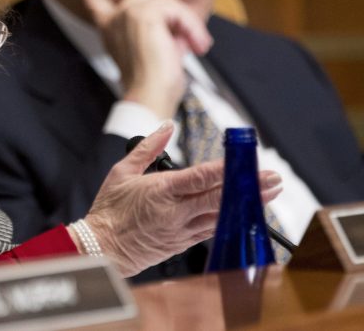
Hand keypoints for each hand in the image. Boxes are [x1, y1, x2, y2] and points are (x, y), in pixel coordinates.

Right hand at [73, 0, 212, 117]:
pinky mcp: (144, 14)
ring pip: (169, 2)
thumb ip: (157, 32)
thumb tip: (180, 23)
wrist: (149, 96)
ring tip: (199, 45)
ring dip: (190, 24)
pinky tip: (196, 45)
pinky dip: (192, 28)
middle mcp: (115, 18)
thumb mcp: (153, 50)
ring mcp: (128, 13)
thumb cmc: (153, 84)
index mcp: (111, 29)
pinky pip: (177, 11)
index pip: (94, 2)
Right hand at [74, 122, 281, 276]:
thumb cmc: (109, 209)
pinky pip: (212, 231)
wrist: (101, 247)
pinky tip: (243, 213)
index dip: (228, 170)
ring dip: (246, 205)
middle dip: (249, 188)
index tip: (248, 162)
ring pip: (221, 216)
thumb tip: (166, 127)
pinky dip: (230, 221)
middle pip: (220, 198)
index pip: (201, 177)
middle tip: (273, 179)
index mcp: (161, 191)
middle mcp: (176, 212)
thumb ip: (148, 148)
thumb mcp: (122, 171)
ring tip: (268, 194)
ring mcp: (181, 230)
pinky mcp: (183, 243)